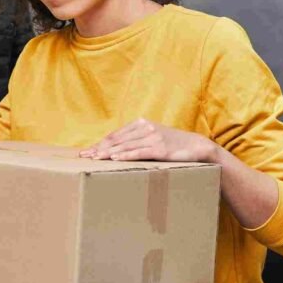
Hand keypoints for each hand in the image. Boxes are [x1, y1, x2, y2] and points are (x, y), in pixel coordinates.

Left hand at [78, 118, 217, 162]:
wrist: (198, 147)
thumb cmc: (172, 145)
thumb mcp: (153, 138)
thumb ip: (136, 141)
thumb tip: (115, 151)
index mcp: (141, 124)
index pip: (115, 135)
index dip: (100, 144)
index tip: (87, 152)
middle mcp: (145, 128)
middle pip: (116, 140)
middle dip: (99, 149)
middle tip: (84, 157)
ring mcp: (153, 137)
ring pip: (125, 146)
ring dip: (108, 154)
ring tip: (94, 159)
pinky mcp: (160, 149)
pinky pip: (139, 153)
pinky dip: (125, 156)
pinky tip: (114, 159)